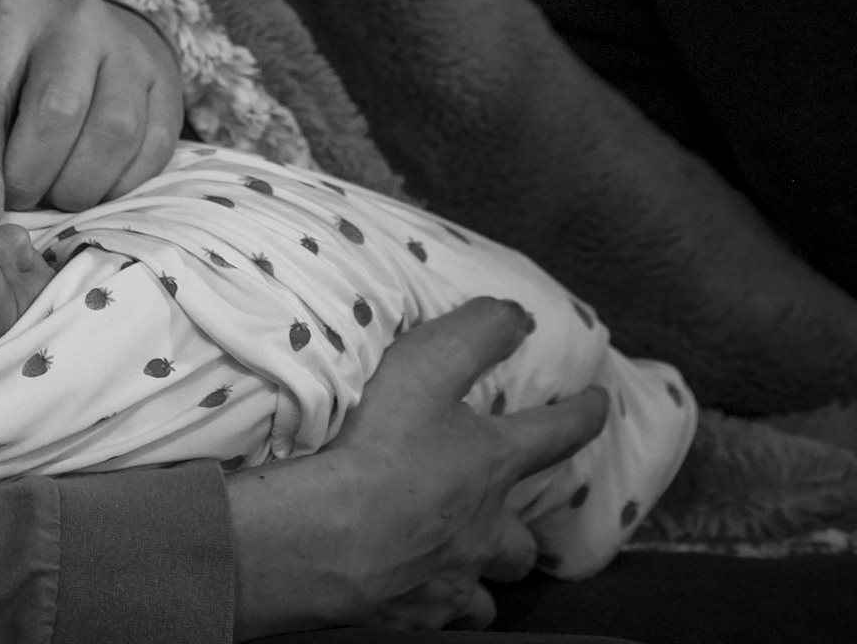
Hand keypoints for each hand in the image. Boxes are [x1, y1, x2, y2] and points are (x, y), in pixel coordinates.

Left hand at [0, 0, 183, 217]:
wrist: (85, 30)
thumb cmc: (3, 62)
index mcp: (7, 11)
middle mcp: (74, 18)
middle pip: (57, 115)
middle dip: (31, 176)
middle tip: (17, 199)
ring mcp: (128, 46)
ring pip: (111, 135)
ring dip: (78, 186)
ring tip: (55, 195)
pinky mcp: (166, 80)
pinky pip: (152, 149)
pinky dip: (119, 184)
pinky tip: (93, 186)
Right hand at [226, 298, 609, 637]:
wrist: (328, 537)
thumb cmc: (377, 446)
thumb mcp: (424, 367)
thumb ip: (473, 335)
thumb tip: (520, 315)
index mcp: (492, 464)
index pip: (556, 432)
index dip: (583, 413)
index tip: (600, 402)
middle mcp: (486, 529)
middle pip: (522, 539)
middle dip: (521, 531)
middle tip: (504, 522)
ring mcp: (452, 579)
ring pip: (486, 589)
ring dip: (480, 576)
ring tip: (460, 568)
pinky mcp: (416, 616)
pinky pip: (440, 618)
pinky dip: (435, 607)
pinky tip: (415, 597)